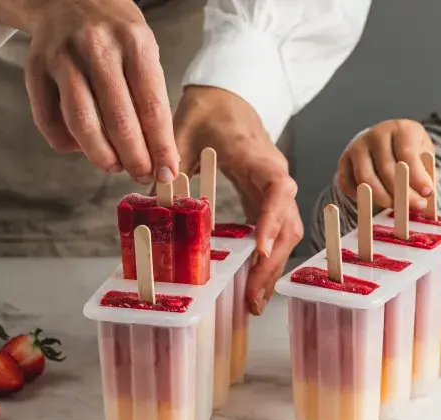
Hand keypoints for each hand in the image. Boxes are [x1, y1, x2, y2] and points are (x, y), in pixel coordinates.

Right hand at [0, 0, 178, 183]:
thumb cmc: (114, 32)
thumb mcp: (143, 50)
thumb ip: (150, 95)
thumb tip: (159, 152)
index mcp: (133, 42)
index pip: (152, 106)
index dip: (161, 146)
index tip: (168, 171)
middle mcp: (96, 48)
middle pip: (118, 120)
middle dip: (134, 157)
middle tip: (143, 175)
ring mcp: (62, 58)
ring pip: (81, 123)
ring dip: (101, 156)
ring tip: (114, 167)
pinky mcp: (35, 69)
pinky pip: (49, 120)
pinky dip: (68, 143)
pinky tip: (83, 147)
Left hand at [174, 86, 301, 315]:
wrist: (228, 96)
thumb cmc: (208, 109)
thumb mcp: (182, 130)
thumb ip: (169, 160)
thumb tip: (153, 195)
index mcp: (257, 157)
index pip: (277, 190)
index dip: (270, 221)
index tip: (258, 250)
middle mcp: (274, 177)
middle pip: (287, 224)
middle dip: (272, 263)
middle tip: (252, 297)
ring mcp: (273, 191)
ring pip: (285, 234)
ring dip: (272, 268)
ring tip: (253, 301)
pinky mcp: (265, 201)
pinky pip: (273, 233)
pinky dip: (265, 259)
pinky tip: (250, 282)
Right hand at [337, 119, 434, 210]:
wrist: (386, 141)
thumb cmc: (408, 150)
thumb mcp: (424, 154)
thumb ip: (426, 172)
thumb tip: (427, 192)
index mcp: (400, 129)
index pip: (407, 154)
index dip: (417, 176)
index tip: (427, 192)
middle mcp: (376, 134)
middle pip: (386, 168)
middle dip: (402, 192)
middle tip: (415, 206)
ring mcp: (357, 146)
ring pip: (366, 178)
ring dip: (383, 198)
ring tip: (398, 209)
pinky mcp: (344, 160)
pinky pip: (348, 184)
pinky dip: (360, 198)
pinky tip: (375, 203)